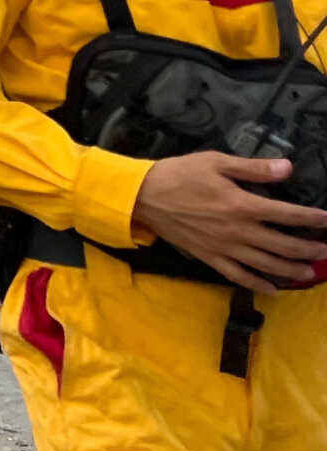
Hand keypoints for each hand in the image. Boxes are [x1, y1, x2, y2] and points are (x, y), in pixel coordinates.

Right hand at [133, 152, 326, 289]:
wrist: (143, 196)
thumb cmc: (179, 174)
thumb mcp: (216, 162)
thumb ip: (253, 168)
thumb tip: (287, 167)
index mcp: (242, 204)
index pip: (288, 214)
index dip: (313, 218)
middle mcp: (239, 231)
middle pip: (284, 245)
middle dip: (310, 249)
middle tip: (326, 250)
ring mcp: (225, 248)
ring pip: (267, 264)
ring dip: (292, 269)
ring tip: (310, 272)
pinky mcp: (211, 258)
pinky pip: (240, 276)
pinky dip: (259, 285)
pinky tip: (274, 289)